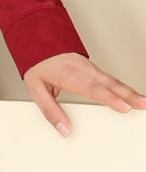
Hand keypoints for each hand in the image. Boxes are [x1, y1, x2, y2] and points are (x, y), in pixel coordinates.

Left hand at [23, 52, 145, 136]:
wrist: (39, 41)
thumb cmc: (38, 65)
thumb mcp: (36, 88)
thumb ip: (50, 110)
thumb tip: (64, 129)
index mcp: (69, 74)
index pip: (92, 88)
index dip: (109, 98)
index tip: (124, 106)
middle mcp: (83, 69)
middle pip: (109, 83)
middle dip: (128, 95)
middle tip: (142, 104)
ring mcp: (90, 68)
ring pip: (112, 80)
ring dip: (129, 91)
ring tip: (143, 102)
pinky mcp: (93, 69)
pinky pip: (110, 79)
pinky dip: (123, 87)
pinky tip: (132, 95)